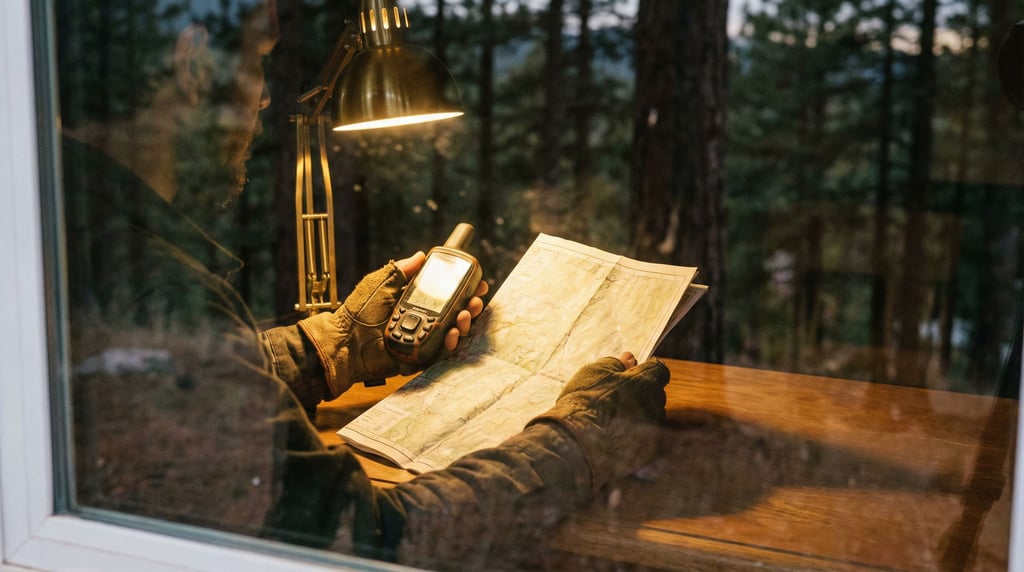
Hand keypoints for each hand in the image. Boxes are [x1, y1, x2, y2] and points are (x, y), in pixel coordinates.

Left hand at [296, 253, 487, 393]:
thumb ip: (401, 270)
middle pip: (455, 314)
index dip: (463, 289)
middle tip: (475, 301)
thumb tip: (421, 255)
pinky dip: (450, 344)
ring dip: (463, 324)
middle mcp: (422, 320)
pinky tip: (453, 334)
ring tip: (464, 317)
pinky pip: (441, 352)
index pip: (446, 294)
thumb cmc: (357, 312)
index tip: (477, 284)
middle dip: (470, 307)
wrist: (345, 341)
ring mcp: (422, 338)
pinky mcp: (419, 356)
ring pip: (452, 333)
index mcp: (414, 301)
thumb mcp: (380, 283)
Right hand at [527, 352, 668, 491]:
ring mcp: (652, 430)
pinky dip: (633, 436)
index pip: (658, 370)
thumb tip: (629, 359)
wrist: (578, 443)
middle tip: (616, 397)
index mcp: (645, 381)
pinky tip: (614, 437)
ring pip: (650, 417)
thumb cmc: (585, 403)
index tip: (630, 374)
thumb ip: (616, 363)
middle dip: (641, 393)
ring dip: (638, 415)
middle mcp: (655, 404)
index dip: (644, 371)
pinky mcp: (647, 452)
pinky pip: (645, 439)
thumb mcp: (594, 373)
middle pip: (655, 394)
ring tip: (612, 420)